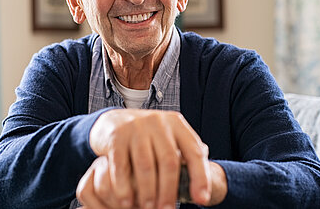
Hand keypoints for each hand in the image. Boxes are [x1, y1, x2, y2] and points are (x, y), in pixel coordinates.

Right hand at [86, 109, 212, 208]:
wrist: (114, 120)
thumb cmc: (147, 135)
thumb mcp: (169, 137)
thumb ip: (186, 153)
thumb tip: (205, 182)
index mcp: (176, 124)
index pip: (194, 152)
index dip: (200, 177)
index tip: (202, 200)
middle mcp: (158, 122)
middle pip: (169, 161)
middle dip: (170, 190)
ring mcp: (136, 127)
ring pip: (146, 165)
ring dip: (148, 192)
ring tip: (148, 208)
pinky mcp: (116, 136)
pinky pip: (121, 166)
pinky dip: (124, 187)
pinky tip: (126, 201)